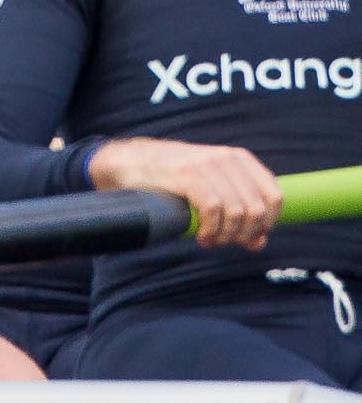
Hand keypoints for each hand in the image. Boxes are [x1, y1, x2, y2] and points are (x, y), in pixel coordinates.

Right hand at [89, 137, 282, 248]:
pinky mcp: (186, 175)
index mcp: (239, 159)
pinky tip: (202, 237)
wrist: (128, 162)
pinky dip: (212, 230)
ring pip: (236, 212)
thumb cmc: (171, 179)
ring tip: (211, 241)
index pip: (274, 196)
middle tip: (225, 242)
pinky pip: (213, 210)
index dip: (267, 223)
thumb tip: (259, 243)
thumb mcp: (210, 187)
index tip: (249, 236)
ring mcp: (206, 165)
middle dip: (244, 234)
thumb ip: (236, 211)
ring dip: (226, 236)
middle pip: (256, 209)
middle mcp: (227, 158)